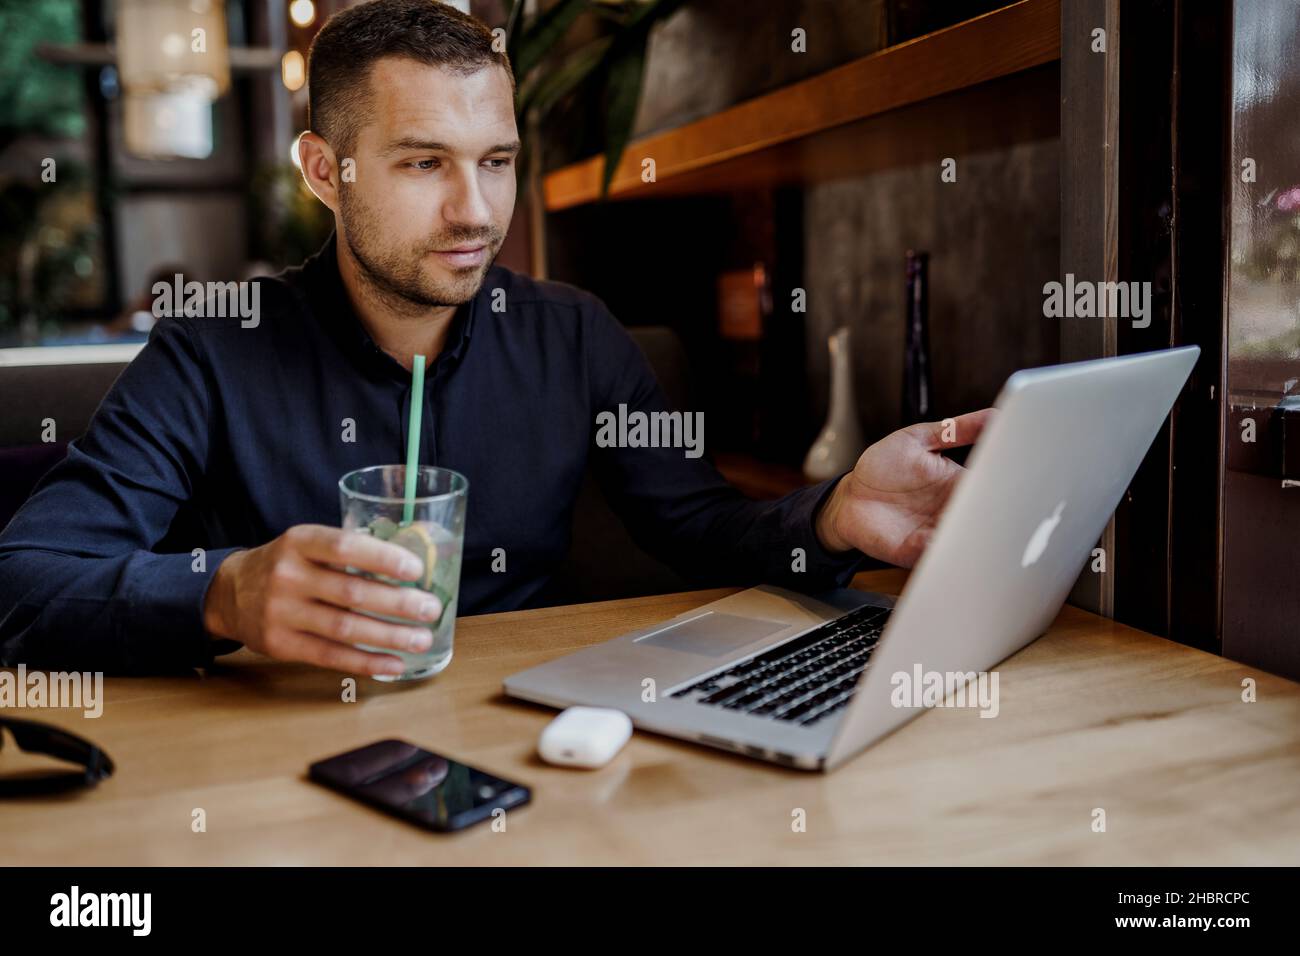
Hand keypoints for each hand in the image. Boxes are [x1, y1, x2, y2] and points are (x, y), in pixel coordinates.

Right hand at [202, 524, 442, 676]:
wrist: (230, 593)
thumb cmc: (287, 565)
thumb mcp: (306, 545)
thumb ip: (345, 553)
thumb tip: (410, 569)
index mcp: (299, 542)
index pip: (344, 547)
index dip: (382, 558)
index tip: (416, 569)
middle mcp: (288, 575)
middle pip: (351, 592)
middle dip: (398, 603)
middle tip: (430, 609)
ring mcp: (281, 612)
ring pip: (345, 628)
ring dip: (390, 636)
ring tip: (422, 639)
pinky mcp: (280, 644)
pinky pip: (331, 656)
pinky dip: (366, 662)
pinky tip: (394, 663)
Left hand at [815, 409, 992, 566]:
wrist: (849, 498)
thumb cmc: (884, 467)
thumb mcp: (918, 439)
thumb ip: (955, 429)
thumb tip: (994, 414)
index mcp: (959, 484)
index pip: (992, 486)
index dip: (1006, 485)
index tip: (1020, 480)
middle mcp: (954, 510)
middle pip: (985, 517)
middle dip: (997, 515)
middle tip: (1006, 508)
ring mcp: (938, 533)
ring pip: (967, 539)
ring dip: (975, 535)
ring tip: (980, 526)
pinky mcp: (918, 551)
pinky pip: (939, 554)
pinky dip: (947, 550)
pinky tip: (949, 542)